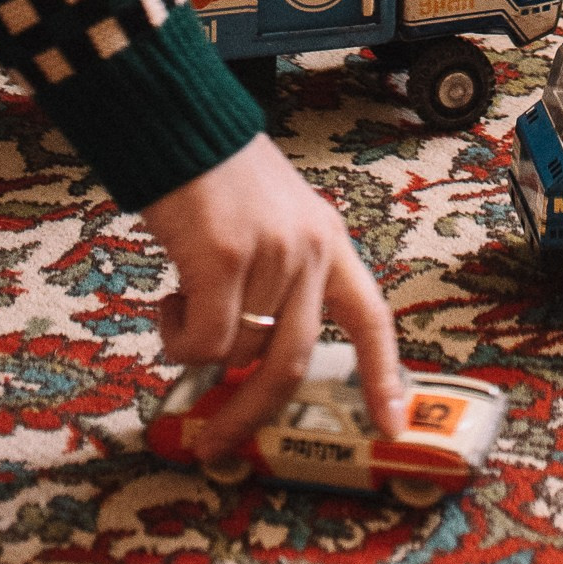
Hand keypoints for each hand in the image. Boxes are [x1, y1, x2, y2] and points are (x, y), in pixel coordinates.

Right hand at [144, 133, 401, 461]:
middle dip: (251, 412)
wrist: (180, 122)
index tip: (391, 425)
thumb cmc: (216, 175)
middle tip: (217, 441)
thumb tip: (246, 363)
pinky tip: (171, 300)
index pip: (370, 316)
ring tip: (183, 301)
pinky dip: (180, 339)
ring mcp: (272, 253)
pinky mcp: (226, 258)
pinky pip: (205, 341)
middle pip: (294, 360)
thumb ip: (274, 282)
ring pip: (237, 351)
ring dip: (200, 346)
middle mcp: (310, 249)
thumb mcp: (270, 222)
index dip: (383, 376)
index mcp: (328, 240)